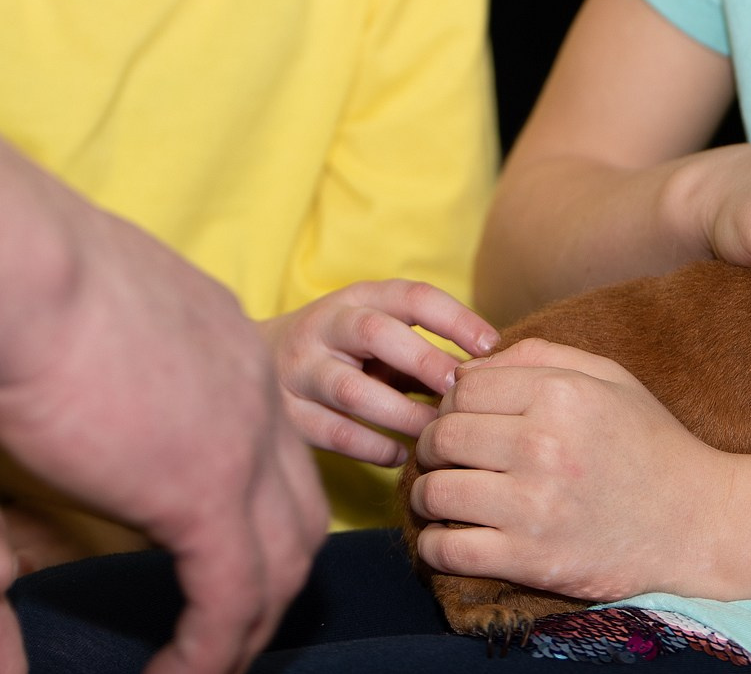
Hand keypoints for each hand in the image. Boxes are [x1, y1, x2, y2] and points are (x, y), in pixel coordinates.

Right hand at [0, 206, 324, 673]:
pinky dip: (210, 652)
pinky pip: (228, 601)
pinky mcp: (202, 496)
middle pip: (298, 507)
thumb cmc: (13, 274)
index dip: (253, 506)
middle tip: (228, 628)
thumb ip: (106, 350)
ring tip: (201, 670)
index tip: (218, 554)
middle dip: (271, 577)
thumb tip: (71, 375)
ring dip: (245, 628)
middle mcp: (255, 389)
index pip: (268, 442)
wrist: (13, 268)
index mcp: (227, 342)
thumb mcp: (85, 309)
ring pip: (281, 563)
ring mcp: (242, 443)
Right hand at [262, 281, 498, 464]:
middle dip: (424, 361)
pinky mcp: (287, 413)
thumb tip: (489, 376)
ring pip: (352, 390)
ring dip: (401, 414)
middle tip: (460, 391)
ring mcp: (300, 370)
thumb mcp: (378, 333)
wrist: (259, 362)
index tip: (491, 346)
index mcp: (358, 298)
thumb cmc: (346, 351)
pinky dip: (372, 446)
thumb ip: (422, 349)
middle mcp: (324, 327)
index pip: (411, 295)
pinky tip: (401, 455)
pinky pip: (334, 434)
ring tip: (435, 432)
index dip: (455, 318)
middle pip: (375, 333)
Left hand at [409, 340, 724, 602]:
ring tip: (443, 496)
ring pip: (435, 492)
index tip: (460, 419)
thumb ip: (538, 357)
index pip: (463, 387)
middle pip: (441, 436)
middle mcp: (543, 445)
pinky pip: (448, 550)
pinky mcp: (530, 559)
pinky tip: (447, 538)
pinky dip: (434, 546)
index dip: (451, 402)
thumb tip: (463, 368)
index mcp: (561, 394)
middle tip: (444, 458)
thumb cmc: (649, 444)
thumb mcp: (609, 379)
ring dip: (427, 495)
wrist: (698, 522)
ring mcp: (534, 506)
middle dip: (431, 446)